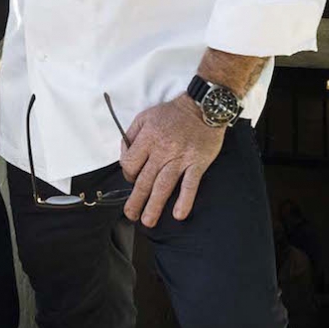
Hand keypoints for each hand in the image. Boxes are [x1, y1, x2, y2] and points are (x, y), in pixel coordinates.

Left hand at [120, 94, 225, 226]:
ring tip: (148, 221)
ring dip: (154, 206)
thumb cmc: (173, 113)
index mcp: (148, 138)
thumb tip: (125, 153)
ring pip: (164, 186)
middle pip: (144, 180)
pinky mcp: (198, 163)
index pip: (130, 163)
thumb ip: (132, 135)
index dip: (127, 173)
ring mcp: (181, 158)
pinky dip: (185, 200)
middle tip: (131, 215)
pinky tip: (179, 214)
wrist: (203, 107)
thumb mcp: (145, 116)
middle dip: (136, 201)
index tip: (131, 178)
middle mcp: (162, 150)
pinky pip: (190, 184)